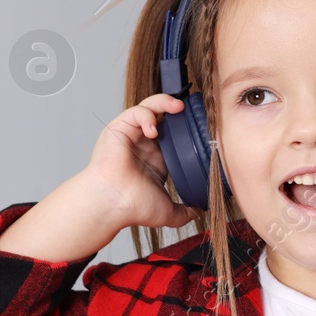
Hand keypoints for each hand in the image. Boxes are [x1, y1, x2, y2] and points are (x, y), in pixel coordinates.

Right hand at [80, 94, 202, 230]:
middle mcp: (142, 142)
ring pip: (149, 107)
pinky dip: (147, 115)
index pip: (173, 131)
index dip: (186, 125)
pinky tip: (153, 130)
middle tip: (190, 110)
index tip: (201, 125)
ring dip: (164, 102)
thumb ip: (185, 211)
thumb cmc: (132, 206)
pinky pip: (135, 112)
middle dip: (177, 108)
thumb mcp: (168, 210)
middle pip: (162, 114)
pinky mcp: (119, 128)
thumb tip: (200, 212)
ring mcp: (131, 134)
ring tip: (178, 107)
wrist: (114, 204)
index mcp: (155, 156)